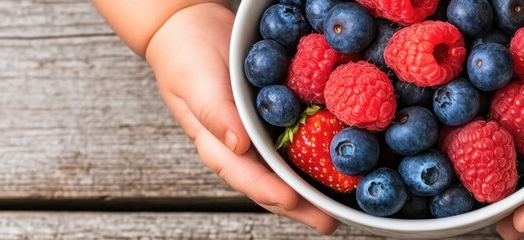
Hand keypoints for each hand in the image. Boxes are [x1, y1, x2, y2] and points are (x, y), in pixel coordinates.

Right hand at [144, 3, 338, 233]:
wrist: (190, 27)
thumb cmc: (184, 57)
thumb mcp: (195, 83)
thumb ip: (215, 114)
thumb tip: (238, 145)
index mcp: (217, 145)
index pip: (245, 176)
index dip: (269, 191)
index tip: (292, 200)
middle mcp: (240, 147)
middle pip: (272, 184)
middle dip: (300, 206)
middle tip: (329, 221)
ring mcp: (257, 136)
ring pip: (286, 169)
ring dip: (312, 188)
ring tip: (339, 206)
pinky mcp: (273, 119)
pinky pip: (295, 141)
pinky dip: (316, 153)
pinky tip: (337, 160)